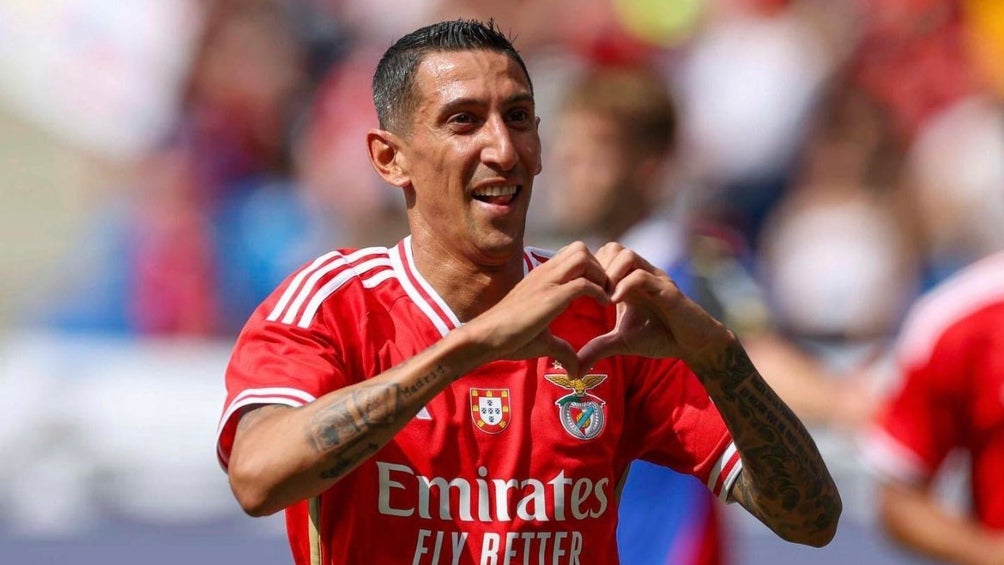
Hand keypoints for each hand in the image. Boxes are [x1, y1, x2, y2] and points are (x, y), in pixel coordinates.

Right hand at [465, 242, 609, 375]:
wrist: (484, 337)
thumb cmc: (507, 338)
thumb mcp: (542, 341)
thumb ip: (562, 349)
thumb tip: (575, 370)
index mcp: (541, 277)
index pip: (571, 254)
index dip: (590, 267)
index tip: (599, 288)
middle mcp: (544, 273)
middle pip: (580, 248)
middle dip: (599, 265)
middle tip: (605, 289)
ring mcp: (547, 282)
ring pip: (583, 257)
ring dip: (600, 274)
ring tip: (604, 295)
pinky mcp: (550, 297)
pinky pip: (584, 284)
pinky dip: (599, 292)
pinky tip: (602, 306)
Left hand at [576, 242, 730, 374]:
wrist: (692, 344)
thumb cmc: (659, 337)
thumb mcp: (622, 342)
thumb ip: (599, 348)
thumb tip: (576, 368)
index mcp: (626, 281)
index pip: (602, 256)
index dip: (588, 270)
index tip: (579, 292)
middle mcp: (640, 275)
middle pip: (612, 248)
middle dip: (597, 268)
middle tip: (591, 293)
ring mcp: (654, 279)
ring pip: (626, 255)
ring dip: (610, 273)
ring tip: (604, 297)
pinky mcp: (667, 290)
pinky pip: (643, 276)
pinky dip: (625, 285)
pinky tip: (615, 302)